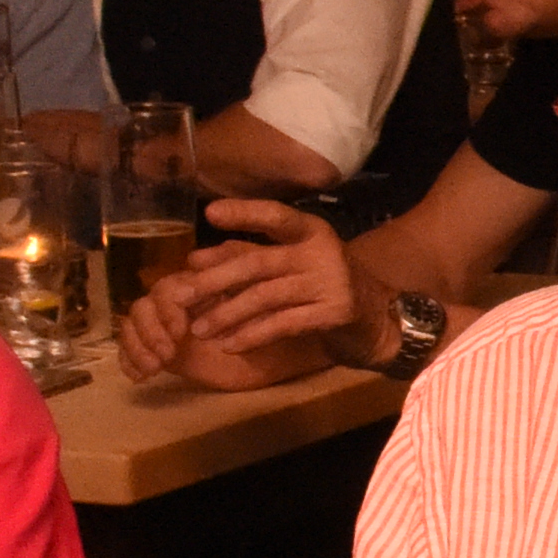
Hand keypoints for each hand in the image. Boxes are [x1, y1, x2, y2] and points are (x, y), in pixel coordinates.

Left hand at [121, 198, 354, 385]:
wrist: (375, 315)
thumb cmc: (320, 283)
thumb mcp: (289, 262)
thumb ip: (246, 257)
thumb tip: (194, 260)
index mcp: (311, 231)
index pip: (276, 216)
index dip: (244, 213)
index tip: (209, 213)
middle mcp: (322, 251)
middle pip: (259, 263)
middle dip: (216, 280)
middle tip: (182, 296)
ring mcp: (331, 282)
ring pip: (266, 297)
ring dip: (227, 314)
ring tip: (199, 328)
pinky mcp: (334, 312)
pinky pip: (283, 324)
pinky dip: (252, 335)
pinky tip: (229, 344)